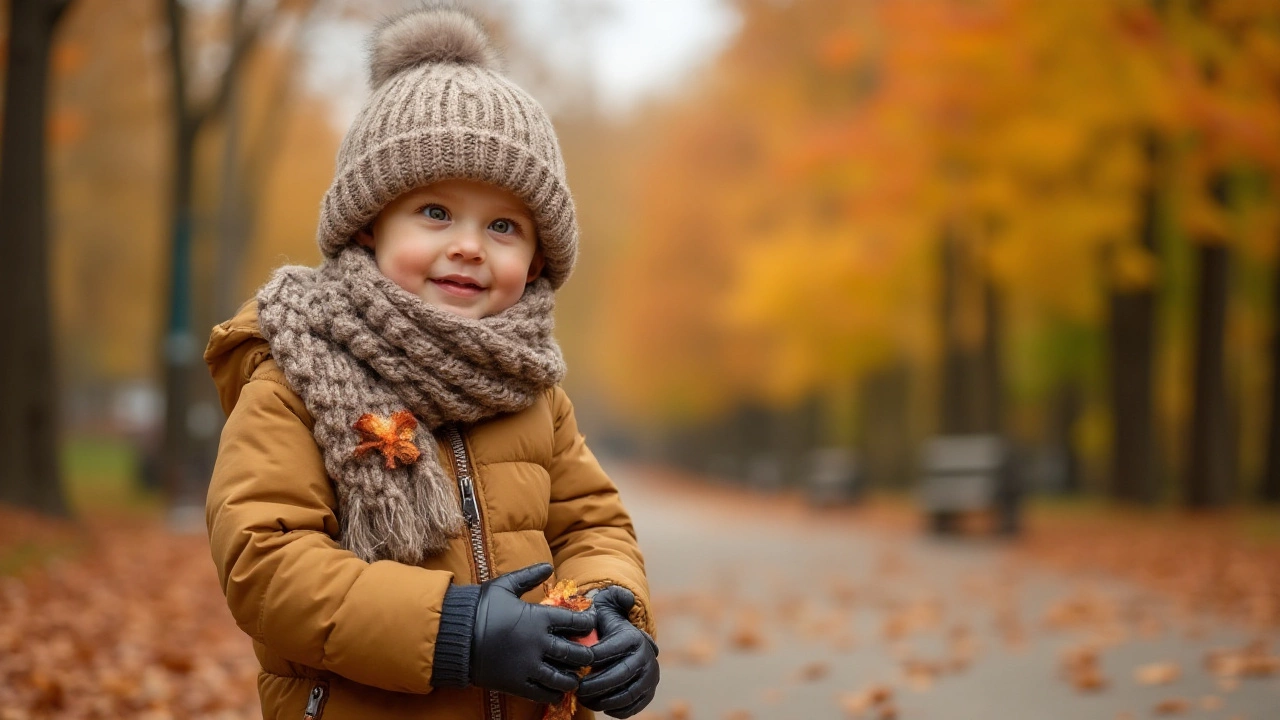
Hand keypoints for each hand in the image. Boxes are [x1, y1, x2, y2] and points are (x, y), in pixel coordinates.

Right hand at [471, 563, 596, 703]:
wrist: (454, 634)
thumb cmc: (480, 607)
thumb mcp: (504, 585)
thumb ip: (528, 576)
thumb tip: (548, 567)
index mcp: (538, 618)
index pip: (575, 622)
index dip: (588, 623)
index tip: (591, 623)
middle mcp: (538, 643)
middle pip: (575, 653)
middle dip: (586, 655)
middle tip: (589, 654)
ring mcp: (528, 666)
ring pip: (562, 678)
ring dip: (573, 678)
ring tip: (575, 677)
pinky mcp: (516, 683)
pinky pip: (542, 694)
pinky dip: (554, 695)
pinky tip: (558, 693)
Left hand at [578, 586, 658, 717]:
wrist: (625, 644)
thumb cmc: (607, 626)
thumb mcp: (607, 608)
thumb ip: (611, 597)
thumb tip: (626, 598)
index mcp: (633, 638)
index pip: (608, 651)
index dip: (589, 660)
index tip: (575, 666)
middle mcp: (646, 657)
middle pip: (618, 676)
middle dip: (594, 685)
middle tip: (576, 689)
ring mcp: (650, 677)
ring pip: (625, 695)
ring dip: (602, 700)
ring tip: (584, 698)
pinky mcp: (649, 694)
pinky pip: (631, 708)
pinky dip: (614, 710)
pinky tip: (599, 704)